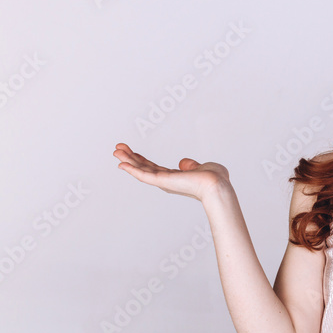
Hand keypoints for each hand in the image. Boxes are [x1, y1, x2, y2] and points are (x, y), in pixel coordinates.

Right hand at [113, 142, 229, 201]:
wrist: (217, 184)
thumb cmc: (214, 178)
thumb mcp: (200, 167)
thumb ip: (190, 165)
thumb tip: (183, 163)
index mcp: (174, 178)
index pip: (153, 168)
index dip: (141, 160)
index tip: (131, 152)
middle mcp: (166, 181)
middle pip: (143, 168)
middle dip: (130, 158)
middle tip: (117, 148)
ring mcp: (163, 182)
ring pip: (141, 170)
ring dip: (127, 161)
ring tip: (115, 151)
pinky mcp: (163, 181)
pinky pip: (144, 176)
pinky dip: (132, 170)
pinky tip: (121, 164)